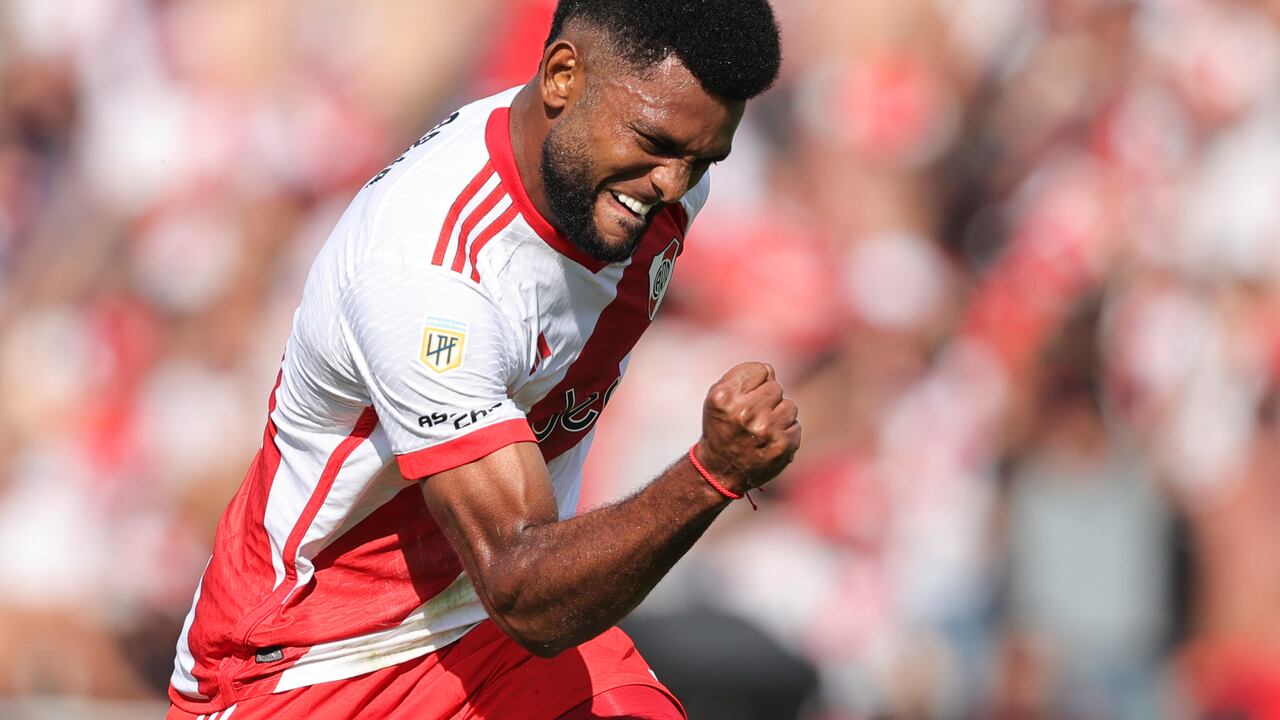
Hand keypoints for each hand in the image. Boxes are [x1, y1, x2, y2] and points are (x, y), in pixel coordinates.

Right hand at [695, 362, 800, 492]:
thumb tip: (771, 371)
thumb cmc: (722, 427)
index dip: (756, 382)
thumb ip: (742, 377)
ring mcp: (764, 429)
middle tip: (752, 418)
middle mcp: (743, 412)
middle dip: (767, 399)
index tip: (745, 396)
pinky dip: (785, 433)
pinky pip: (795, 425)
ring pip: (790, 406)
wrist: (720, 470)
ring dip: (779, 416)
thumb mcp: (719, 398)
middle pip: (776, 387)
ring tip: (761, 430)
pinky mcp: (781, 445)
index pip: (761, 369)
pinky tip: (769, 442)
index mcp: (724, 396)